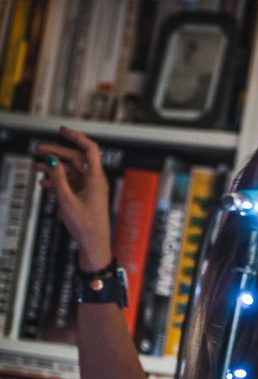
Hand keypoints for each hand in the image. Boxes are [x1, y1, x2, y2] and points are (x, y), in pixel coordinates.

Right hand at [35, 127, 111, 269]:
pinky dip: (57, 180)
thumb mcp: (67, 200)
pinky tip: (44, 183)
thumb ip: (58, 178)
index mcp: (96, 178)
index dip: (76, 137)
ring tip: (37, 168)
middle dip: (57, 152)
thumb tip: (51, 160)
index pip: (90, 149)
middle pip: (76, 158)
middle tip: (39, 149)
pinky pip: (70, 182)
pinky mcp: (84, 196)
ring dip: (54, 167)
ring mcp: (90, 188)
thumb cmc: (86, 226)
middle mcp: (95, 181)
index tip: (62, 130)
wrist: (93, 244)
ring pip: (71, 170)